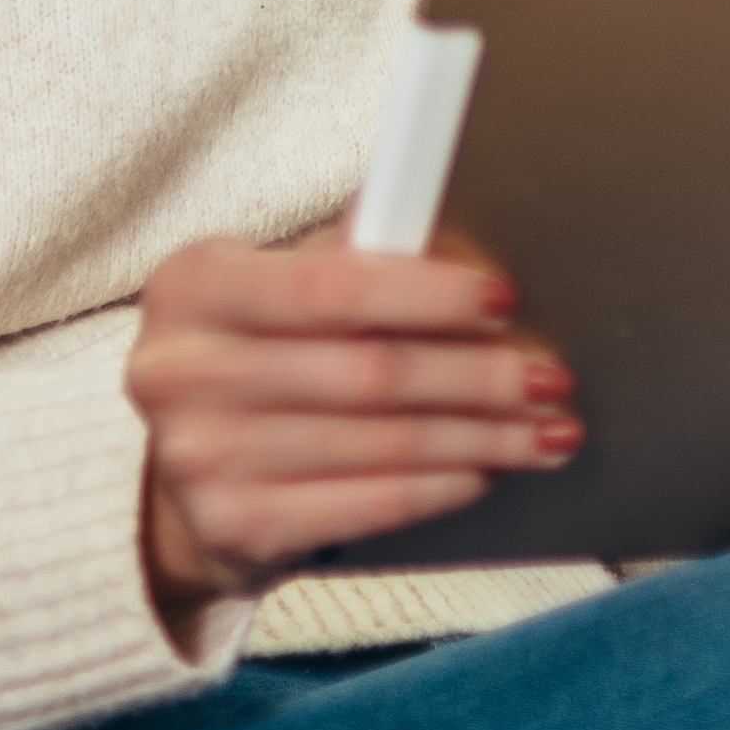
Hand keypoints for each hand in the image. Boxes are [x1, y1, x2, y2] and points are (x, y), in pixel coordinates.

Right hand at [128, 225, 580, 622]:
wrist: (178, 476)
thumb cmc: (252, 356)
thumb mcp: (273, 288)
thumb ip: (346, 254)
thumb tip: (432, 203)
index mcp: (195, 287)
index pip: (334, 287)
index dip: (431, 295)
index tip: (505, 299)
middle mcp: (182, 372)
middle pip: (371, 372)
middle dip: (479, 377)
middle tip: (551, 378)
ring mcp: (200, 457)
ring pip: (385, 443)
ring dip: (484, 438)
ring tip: (546, 430)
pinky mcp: (233, 526)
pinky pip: (370, 504)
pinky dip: (442, 486)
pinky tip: (484, 470)